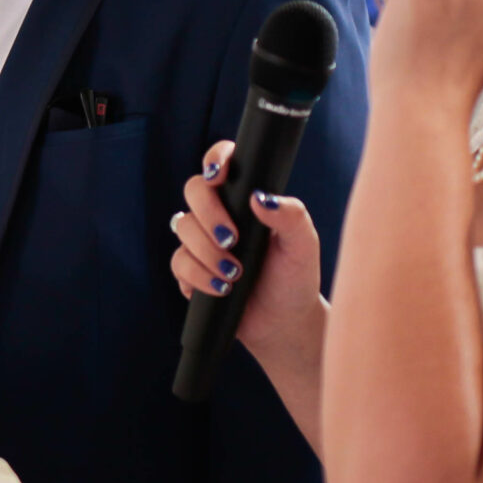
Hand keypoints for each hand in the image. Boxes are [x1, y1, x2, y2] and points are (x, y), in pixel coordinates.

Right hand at [171, 142, 324, 386]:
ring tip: (235, 274)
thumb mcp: (303, 245)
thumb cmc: (296, 277)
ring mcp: (202, 241)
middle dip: (209, 214)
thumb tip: (259, 197)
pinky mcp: (190, 270)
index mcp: (245, 199)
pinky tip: (221, 289)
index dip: (214, 160)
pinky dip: (198, 276)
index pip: (222, 163)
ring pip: (183, 227)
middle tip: (232, 239)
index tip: (218, 176)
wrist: (284, 323)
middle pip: (193, 190)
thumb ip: (291, 215)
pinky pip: (179, 263)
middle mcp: (220, 214)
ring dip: (207, 251)